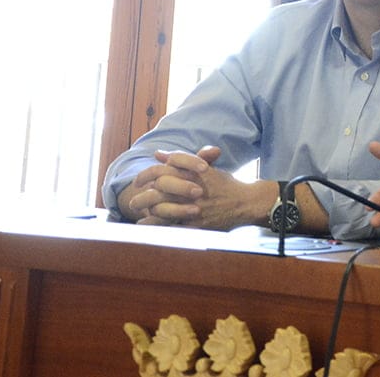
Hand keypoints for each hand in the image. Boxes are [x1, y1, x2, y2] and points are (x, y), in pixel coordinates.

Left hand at [124, 146, 269, 229]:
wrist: (246, 202)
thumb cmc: (225, 184)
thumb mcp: (205, 168)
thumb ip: (180, 161)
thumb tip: (158, 154)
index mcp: (194, 173)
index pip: (164, 170)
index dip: (146, 175)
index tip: (138, 181)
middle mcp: (193, 189)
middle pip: (159, 190)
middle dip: (143, 196)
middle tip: (134, 201)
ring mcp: (195, 207)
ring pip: (163, 208)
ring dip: (147, 210)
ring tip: (137, 212)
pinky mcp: (197, 223)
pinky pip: (172, 226)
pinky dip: (157, 226)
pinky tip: (146, 224)